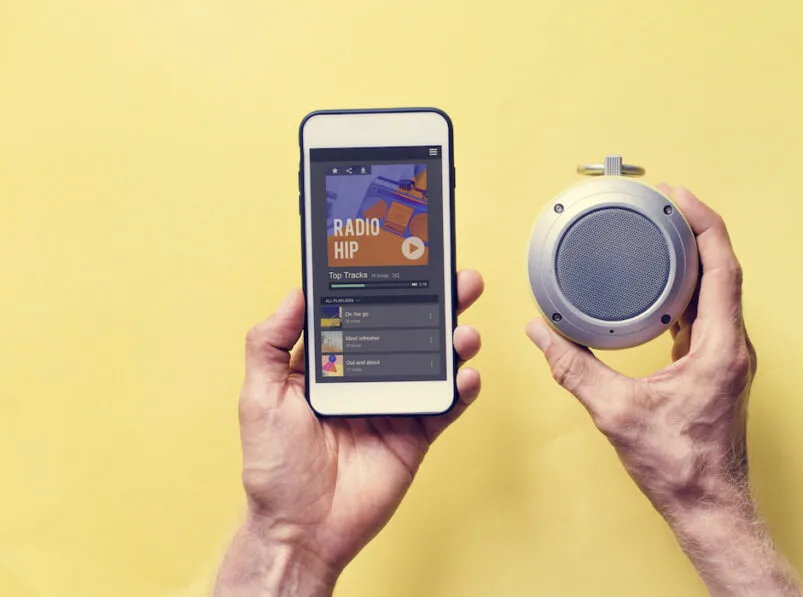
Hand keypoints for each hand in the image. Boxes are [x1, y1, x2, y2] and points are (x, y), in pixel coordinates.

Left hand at [214, 270, 483, 595]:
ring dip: (456, 342)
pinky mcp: (415, 435)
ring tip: (463, 332)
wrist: (299, 529)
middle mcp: (368, 377)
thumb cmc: (274, 468)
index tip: (408, 260)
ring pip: (434, 363)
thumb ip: (269, 343)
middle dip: (439, 302)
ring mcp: (395, 404)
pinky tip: (466, 375)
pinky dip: (461, 389)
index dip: (389, 286)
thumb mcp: (259, 397)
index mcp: (332, 363)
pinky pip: (445, 406)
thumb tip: (294, 293)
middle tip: (459, 280)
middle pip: (411, 330)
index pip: (366, 312)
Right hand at [526, 188, 802, 595]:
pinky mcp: (717, 368)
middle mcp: (732, 346)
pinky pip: (708, 313)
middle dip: (696, 230)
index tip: (677, 197)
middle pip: (723, 269)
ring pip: (718, 291)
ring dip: (695, 258)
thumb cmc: (680, 467)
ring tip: (662, 234)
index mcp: (719, 348)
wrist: (709, 506)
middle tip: (664, 204)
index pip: (721, 267)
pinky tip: (662, 287)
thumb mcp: (616, 413)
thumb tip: (542, 335)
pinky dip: (687, 290)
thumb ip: (574, 369)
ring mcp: (728, 357)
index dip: (702, 223)